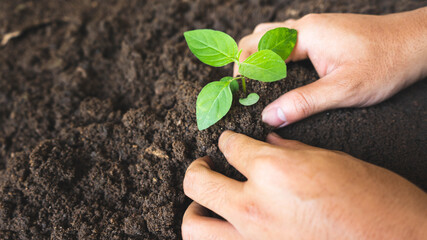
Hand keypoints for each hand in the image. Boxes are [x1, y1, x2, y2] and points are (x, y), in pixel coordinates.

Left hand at [182, 131, 426, 238]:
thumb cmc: (373, 198)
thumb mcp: (329, 160)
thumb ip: (287, 151)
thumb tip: (267, 143)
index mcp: (273, 171)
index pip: (230, 146)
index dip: (229, 140)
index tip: (231, 142)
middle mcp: (255, 205)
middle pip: (197, 182)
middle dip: (197, 168)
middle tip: (205, 164)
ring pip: (194, 226)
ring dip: (193, 209)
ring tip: (205, 200)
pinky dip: (215, 235)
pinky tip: (226, 226)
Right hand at [234, 8, 426, 127]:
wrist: (417, 44)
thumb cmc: (386, 62)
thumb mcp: (343, 89)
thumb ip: (303, 103)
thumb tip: (269, 117)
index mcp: (305, 35)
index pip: (256, 48)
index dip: (242, 70)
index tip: (238, 92)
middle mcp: (305, 26)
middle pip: (257, 38)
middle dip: (244, 62)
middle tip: (243, 89)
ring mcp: (314, 27)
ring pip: (271, 37)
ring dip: (258, 57)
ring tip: (256, 83)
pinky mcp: (322, 34)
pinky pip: (287, 40)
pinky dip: (274, 55)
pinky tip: (278, 74)